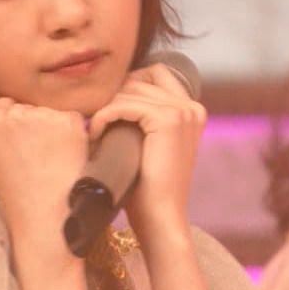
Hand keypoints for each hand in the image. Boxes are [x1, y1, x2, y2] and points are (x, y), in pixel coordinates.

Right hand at [0, 98, 89, 277]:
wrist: (45, 217)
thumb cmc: (19, 196)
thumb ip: (1, 131)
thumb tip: (15, 112)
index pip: (5, 103)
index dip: (17, 122)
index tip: (22, 141)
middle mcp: (14, 111)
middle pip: (30, 107)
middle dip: (36, 123)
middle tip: (40, 155)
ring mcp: (43, 114)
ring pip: (52, 113)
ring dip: (56, 129)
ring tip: (55, 160)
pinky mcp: (70, 120)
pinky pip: (74, 120)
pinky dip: (76, 135)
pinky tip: (69, 158)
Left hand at [87, 63, 205, 250]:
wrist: (160, 216)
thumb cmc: (147, 188)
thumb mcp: (148, 145)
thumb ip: (142, 118)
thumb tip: (110, 93)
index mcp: (192, 110)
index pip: (155, 73)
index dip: (126, 86)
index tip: (108, 111)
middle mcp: (192, 107)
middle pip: (139, 79)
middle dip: (113, 98)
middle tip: (98, 124)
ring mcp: (182, 112)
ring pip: (129, 91)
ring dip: (106, 109)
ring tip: (96, 134)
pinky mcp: (167, 120)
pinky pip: (124, 104)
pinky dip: (105, 116)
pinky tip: (97, 134)